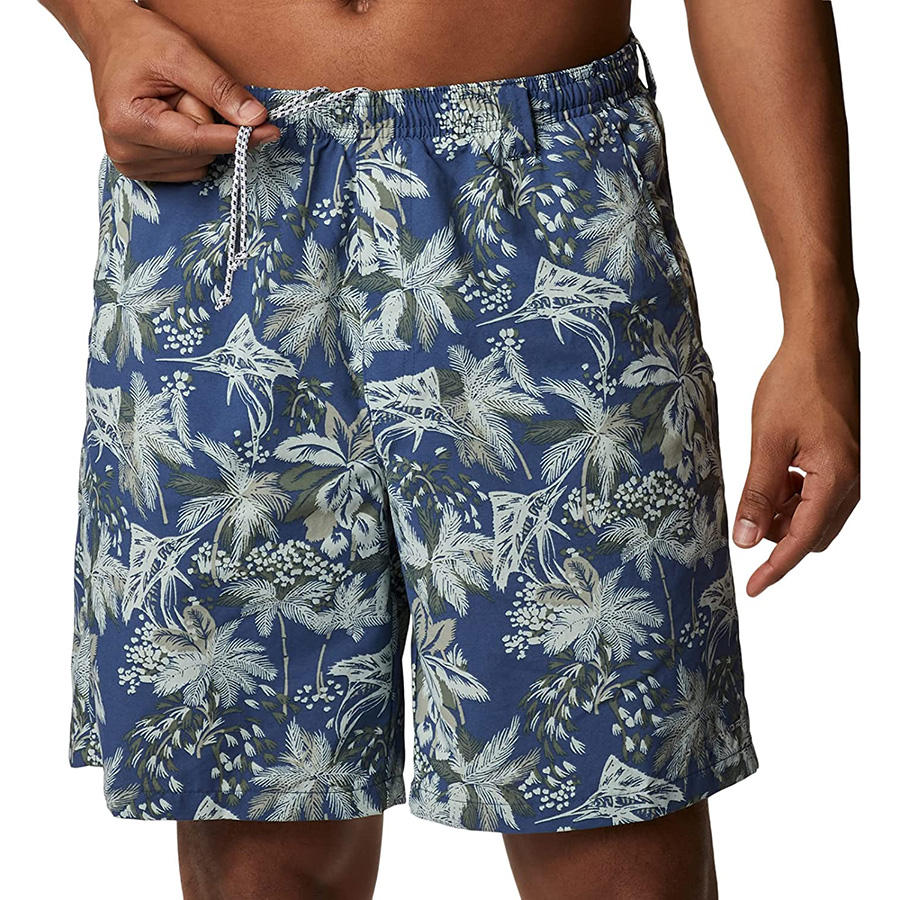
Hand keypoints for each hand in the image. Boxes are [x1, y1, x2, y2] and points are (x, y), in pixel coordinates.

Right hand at [85, 2, 279, 180]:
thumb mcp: (183, 53)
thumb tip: (255, 119)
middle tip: (183, 91)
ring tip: (173, 102)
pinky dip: (191, 146)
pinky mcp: (140, 170)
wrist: (110, 39)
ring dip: (197, 132)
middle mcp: (125, 152)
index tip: (268, 132)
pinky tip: (172, 121)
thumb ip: (220, 89)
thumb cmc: (139, 40)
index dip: (237, 137)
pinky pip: (188, 168)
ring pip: (197, 163)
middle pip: (199, 153)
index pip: (198, 141)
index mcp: (129, 123)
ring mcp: (130, 165)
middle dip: (204, 122)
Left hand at [733, 327, 859, 595]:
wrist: (821, 345)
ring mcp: (846, 472)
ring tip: (754, 486)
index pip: (802, 541)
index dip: (776, 568)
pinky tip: (769, 475)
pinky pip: (814, 495)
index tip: (752, 588)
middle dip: (777, 536)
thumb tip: (747, 539)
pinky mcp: (838, 460)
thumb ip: (758, 493)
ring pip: (811, 516)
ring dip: (781, 514)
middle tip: (743, 519)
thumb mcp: (767, 442)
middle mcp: (848, 482)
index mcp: (835, 481)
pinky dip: (788, 495)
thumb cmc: (797, 385)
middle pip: (810, 534)